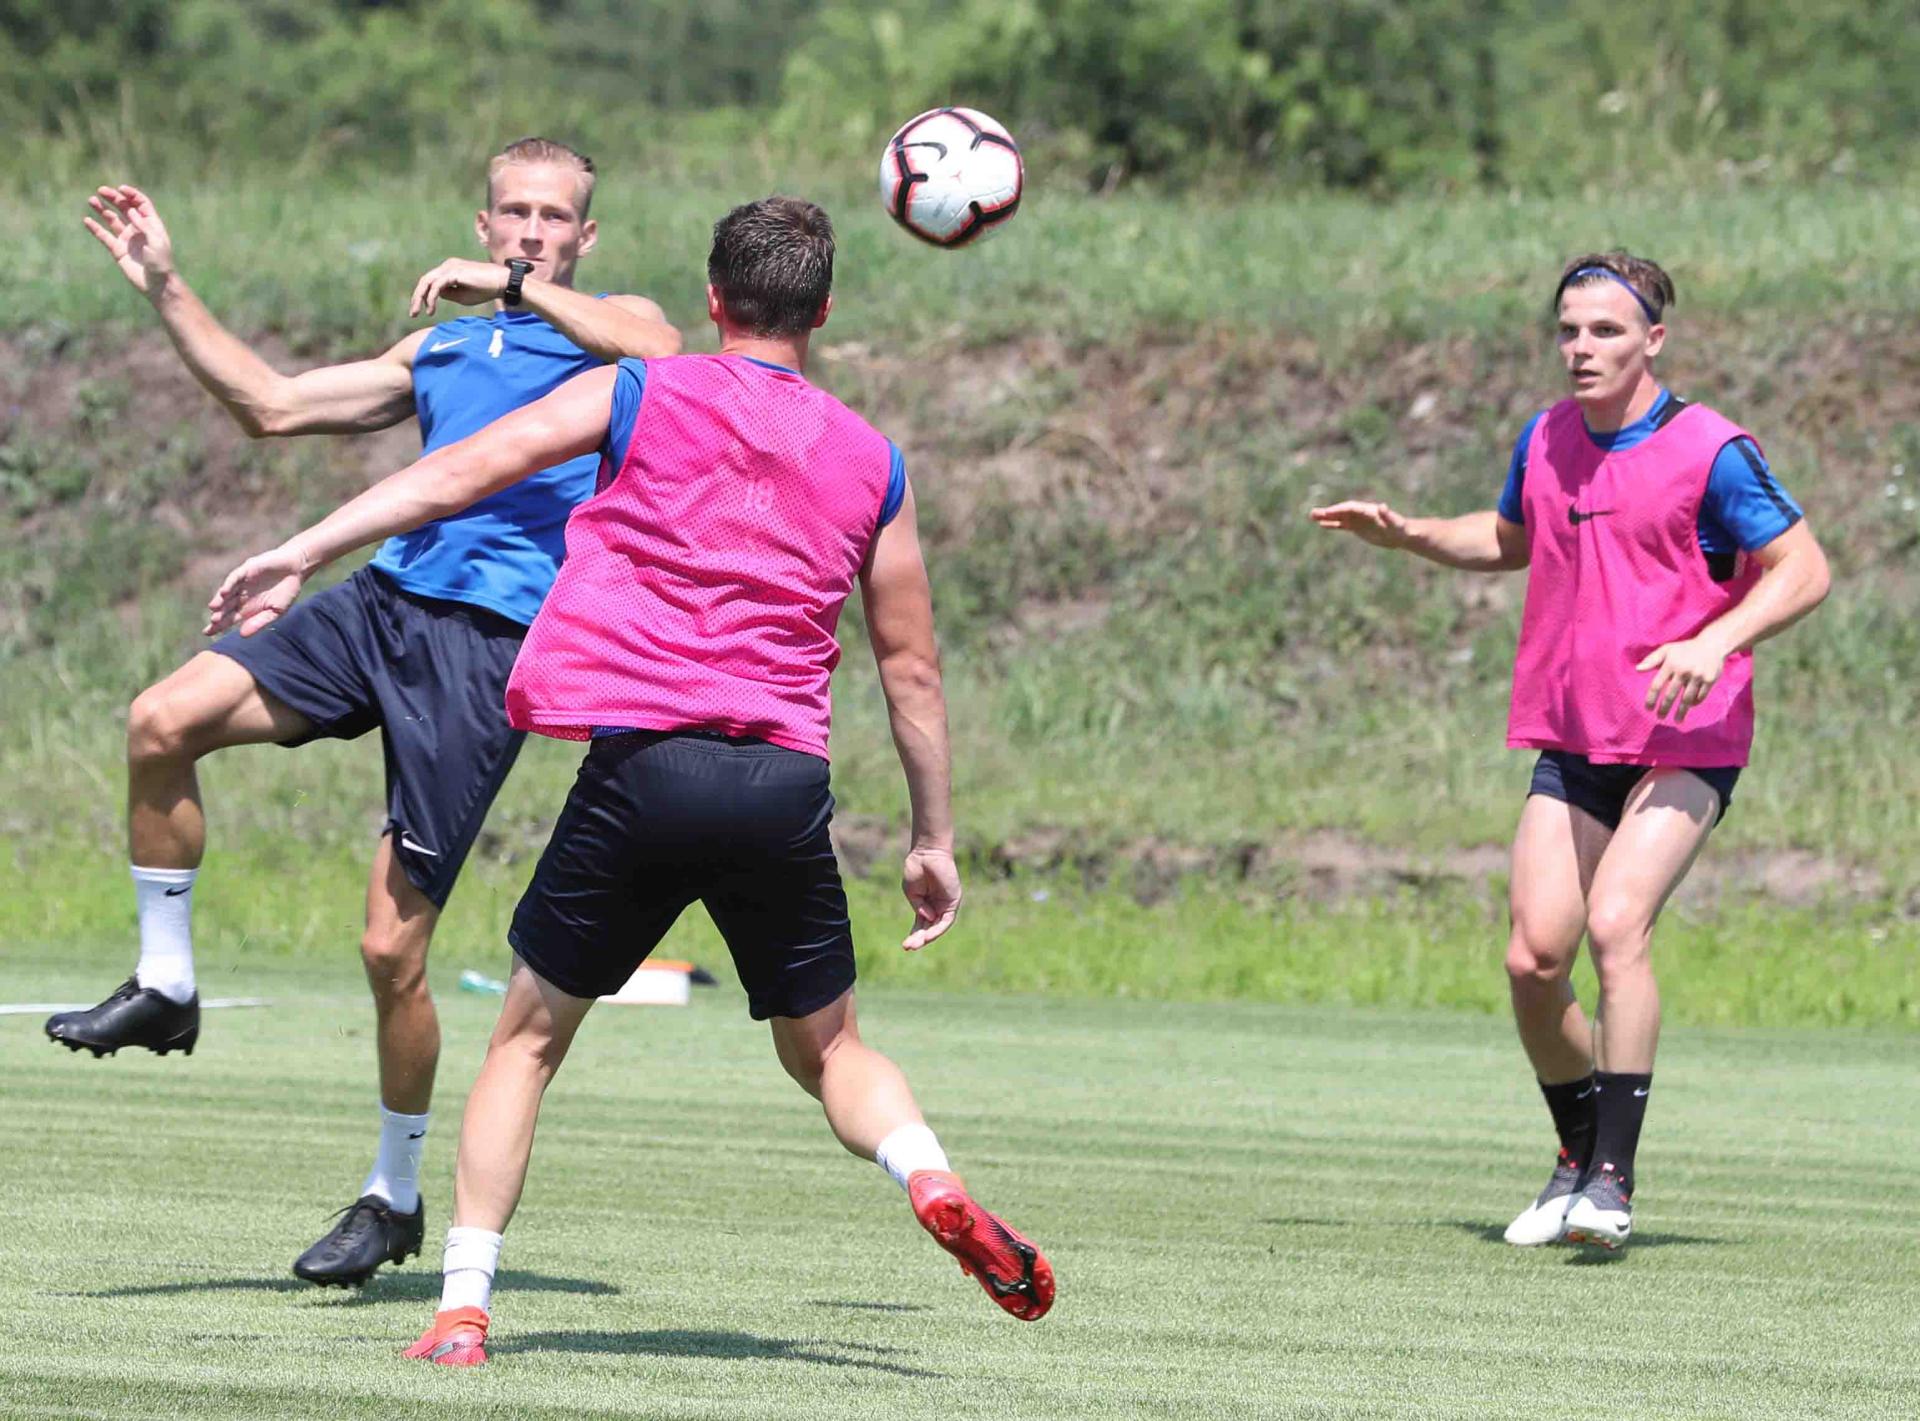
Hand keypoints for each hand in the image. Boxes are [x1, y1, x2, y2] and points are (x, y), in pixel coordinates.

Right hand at [83, 184, 176, 298]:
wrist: (157, 285)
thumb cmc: (161, 263)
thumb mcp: (156, 242)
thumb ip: (143, 225)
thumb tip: (130, 210)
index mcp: (151, 224)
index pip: (141, 204)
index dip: (131, 194)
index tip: (120, 189)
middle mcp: (138, 229)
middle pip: (124, 208)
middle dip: (113, 198)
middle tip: (101, 191)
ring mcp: (127, 239)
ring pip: (112, 219)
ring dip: (102, 209)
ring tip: (91, 200)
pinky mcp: (117, 250)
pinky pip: (104, 236)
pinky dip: (95, 228)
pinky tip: (87, 220)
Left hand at [204, 543, 310, 637]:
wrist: (296, 569)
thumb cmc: (287, 590)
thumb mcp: (276, 612)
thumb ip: (259, 622)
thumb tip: (242, 635)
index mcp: (247, 608)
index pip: (229, 618)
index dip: (218, 625)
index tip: (208, 633)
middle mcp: (241, 596)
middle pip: (225, 607)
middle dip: (218, 615)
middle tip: (212, 624)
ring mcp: (242, 583)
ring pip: (227, 593)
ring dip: (220, 600)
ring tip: (214, 609)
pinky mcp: (246, 571)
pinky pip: (234, 578)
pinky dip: (229, 585)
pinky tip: (224, 593)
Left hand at [410, 258, 511, 316]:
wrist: (501, 283)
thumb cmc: (485, 290)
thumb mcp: (462, 295)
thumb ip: (448, 294)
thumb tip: (434, 296)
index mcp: (449, 269)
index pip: (430, 282)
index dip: (423, 296)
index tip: (421, 311)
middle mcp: (447, 265)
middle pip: (425, 281)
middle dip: (417, 297)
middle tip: (413, 314)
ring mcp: (449, 267)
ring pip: (427, 282)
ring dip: (420, 298)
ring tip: (417, 313)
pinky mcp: (453, 272)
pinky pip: (436, 286)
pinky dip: (431, 298)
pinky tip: (431, 309)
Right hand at [900, 846, 960, 949]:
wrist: (926, 853)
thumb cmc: (917, 869)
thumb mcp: (912, 893)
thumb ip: (918, 907)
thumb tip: (927, 918)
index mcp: (925, 905)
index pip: (921, 925)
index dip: (914, 935)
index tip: (905, 945)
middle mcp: (936, 907)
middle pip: (929, 928)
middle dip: (919, 938)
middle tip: (908, 947)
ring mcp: (945, 905)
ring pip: (938, 927)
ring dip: (927, 937)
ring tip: (916, 944)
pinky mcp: (953, 901)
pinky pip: (946, 920)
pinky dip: (938, 927)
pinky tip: (928, 933)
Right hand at [1308, 499, 1412, 549]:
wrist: (1402, 534)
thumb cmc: (1400, 528)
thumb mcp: (1394, 523)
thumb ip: (1387, 515)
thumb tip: (1382, 506)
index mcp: (1368, 510)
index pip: (1350, 508)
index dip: (1339, 510)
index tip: (1328, 513)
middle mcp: (1361, 513)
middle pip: (1342, 511)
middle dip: (1329, 512)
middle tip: (1313, 513)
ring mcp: (1358, 520)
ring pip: (1339, 517)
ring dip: (1326, 517)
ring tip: (1312, 516)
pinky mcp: (1357, 528)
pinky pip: (1342, 525)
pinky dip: (1332, 524)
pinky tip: (1321, 525)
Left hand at [1638, 636, 1726, 721]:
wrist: (1712, 644)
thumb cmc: (1685, 649)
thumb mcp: (1667, 649)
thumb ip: (1652, 659)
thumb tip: (1637, 669)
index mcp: (1671, 664)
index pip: (1657, 685)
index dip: (1651, 699)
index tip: (1648, 709)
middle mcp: (1684, 671)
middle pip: (1671, 695)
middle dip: (1664, 708)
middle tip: (1660, 717)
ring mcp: (1698, 676)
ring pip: (1687, 699)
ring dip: (1681, 712)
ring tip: (1676, 720)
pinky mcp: (1710, 680)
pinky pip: (1700, 696)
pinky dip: (1694, 703)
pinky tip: (1689, 707)